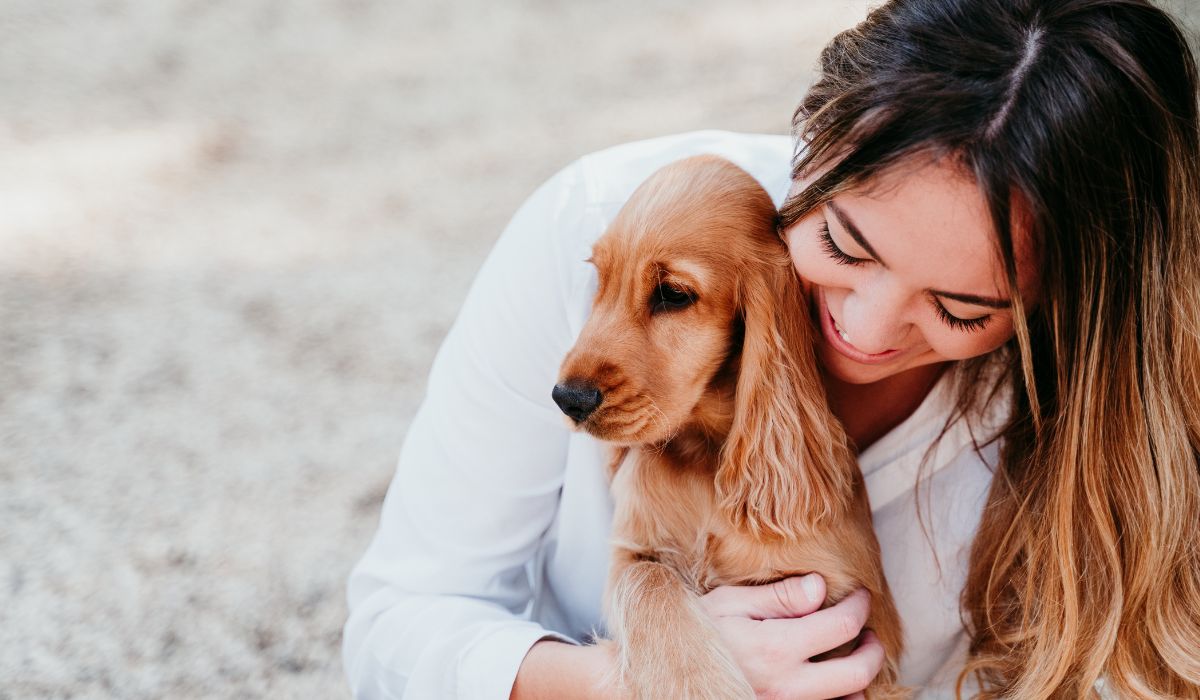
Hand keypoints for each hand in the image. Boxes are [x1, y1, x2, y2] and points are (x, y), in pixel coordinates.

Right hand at [699, 574, 884, 699]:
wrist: (669, 676)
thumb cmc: (696, 632)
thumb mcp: (729, 604)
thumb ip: (778, 597)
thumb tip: (820, 586)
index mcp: (776, 647)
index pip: (842, 624)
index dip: (860, 605)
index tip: (861, 595)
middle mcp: (787, 685)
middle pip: (858, 672)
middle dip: (873, 649)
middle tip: (869, 632)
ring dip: (859, 678)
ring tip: (852, 656)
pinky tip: (833, 684)